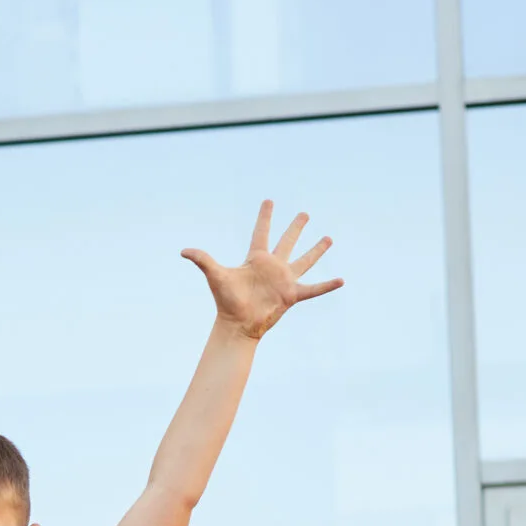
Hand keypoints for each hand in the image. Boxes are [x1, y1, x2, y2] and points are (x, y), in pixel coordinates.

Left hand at [182, 200, 342, 339]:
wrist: (237, 325)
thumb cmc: (226, 301)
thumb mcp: (216, 276)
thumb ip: (203, 260)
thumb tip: (183, 251)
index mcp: (256, 259)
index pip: (261, 232)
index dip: (265, 216)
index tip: (269, 200)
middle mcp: (273, 267)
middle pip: (287, 242)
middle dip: (295, 227)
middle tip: (304, 213)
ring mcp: (284, 280)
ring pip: (304, 261)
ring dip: (316, 250)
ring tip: (329, 238)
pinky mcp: (292, 295)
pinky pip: (313, 289)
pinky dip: (327, 285)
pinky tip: (342, 280)